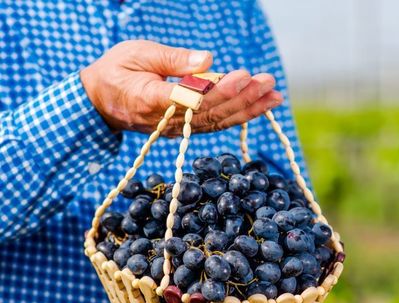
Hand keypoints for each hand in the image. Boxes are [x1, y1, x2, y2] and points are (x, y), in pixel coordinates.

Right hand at [80, 40, 282, 136]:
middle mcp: (166, 120)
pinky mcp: (184, 129)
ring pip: (217, 121)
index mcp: (149, 98)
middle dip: (243, 97)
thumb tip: (207, 60)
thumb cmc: (116, 71)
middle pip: (211, 112)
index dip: (219, 90)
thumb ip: (173, 58)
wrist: (99, 102)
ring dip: (248, 109)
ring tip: (274, 96)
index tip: (241, 76)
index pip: (191, 98)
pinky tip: (259, 108)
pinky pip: (214, 125)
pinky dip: (238, 116)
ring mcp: (176, 129)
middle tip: (268, 83)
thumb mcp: (137, 53)